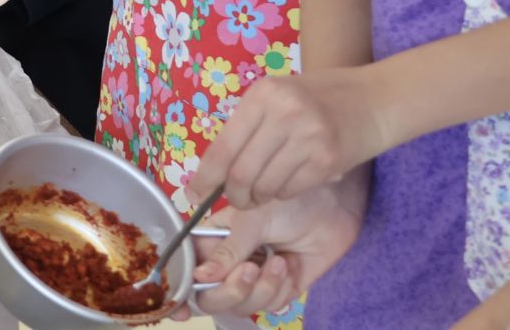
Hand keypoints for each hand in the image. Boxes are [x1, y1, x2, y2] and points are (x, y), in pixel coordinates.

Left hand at [187, 67, 390, 211]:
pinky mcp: (328, 161)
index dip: (205, 177)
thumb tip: (214, 168)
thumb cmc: (319, 98)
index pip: (223, 147)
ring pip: (265, 187)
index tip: (194, 194)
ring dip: (258, 199)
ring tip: (261, 194)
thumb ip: (248, 124)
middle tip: (236, 201)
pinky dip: (282, 195)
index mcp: (262, 95)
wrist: (374, 99)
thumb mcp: (277, 96)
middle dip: (233, 196)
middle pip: (241, 173)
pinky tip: (287, 185)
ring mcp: (307, 137)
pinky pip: (290, 190)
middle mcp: (283, 114)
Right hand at [187, 170, 367, 318]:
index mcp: (212, 240)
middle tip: (251, 270)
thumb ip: (227, 250)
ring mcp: (254, 278)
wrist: (332, 206)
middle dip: (230, 291)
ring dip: (261, 288)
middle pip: (210, 297)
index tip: (177, 308)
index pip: (187, 269)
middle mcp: (228, 262)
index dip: (180, 289)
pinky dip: (280, 289)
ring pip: (241, 306)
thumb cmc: (285, 201)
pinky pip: (270, 306)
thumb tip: (200, 276)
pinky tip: (290, 265)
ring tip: (279, 261)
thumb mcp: (250, 220)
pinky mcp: (281, 289)